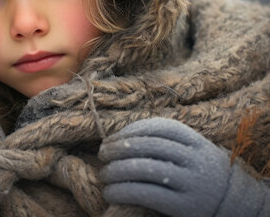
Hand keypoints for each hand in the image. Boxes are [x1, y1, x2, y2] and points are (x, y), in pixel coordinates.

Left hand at [99, 118, 232, 216]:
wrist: (231, 202)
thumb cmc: (198, 171)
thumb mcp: (190, 149)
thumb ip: (165, 140)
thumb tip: (119, 137)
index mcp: (194, 141)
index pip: (156, 127)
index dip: (129, 131)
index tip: (111, 138)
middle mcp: (194, 159)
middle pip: (147, 146)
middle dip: (117, 148)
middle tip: (102, 154)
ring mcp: (190, 182)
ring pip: (143, 169)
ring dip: (115, 171)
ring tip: (104, 174)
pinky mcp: (184, 206)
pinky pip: (146, 194)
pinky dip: (122, 192)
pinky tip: (110, 193)